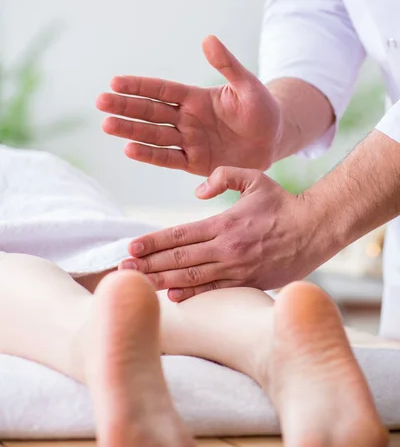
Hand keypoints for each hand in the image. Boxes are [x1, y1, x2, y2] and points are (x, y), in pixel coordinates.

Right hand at [96, 36, 281, 175]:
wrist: (273, 140)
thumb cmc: (261, 109)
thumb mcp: (247, 85)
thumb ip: (228, 66)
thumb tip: (208, 39)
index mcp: (195, 98)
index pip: (161, 90)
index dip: (139, 86)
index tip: (115, 82)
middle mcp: (186, 119)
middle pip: (150, 112)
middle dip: (125, 107)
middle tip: (100, 102)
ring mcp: (188, 141)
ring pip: (154, 135)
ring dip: (130, 130)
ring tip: (107, 125)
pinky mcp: (194, 163)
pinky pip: (168, 159)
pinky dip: (150, 155)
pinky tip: (129, 149)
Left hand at [120, 166, 319, 299]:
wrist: (315, 228)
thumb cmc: (282, 202)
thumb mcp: (254, 177)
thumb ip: (223, 177)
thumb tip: (197, 191)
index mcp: (224, 223)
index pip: (179, 234)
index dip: (153, 242)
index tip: (131, 247)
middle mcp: (226, 247)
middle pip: (179, 258)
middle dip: (148, 264)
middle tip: (123, 269)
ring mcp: (238, 268)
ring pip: (192, 278)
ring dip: (162, 281)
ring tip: (139, 284)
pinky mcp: (250, 282)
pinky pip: (216, 291)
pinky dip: (193, 295)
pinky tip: (172, 297)